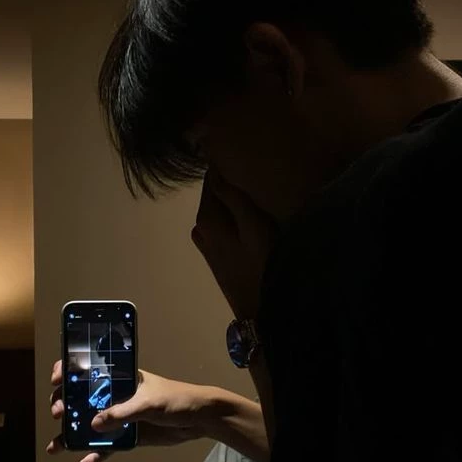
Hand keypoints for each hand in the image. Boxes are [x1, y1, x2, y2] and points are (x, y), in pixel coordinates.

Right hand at [47, 360, 214, 461]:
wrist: (200, 419)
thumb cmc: (177, 399)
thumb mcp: (148, 403)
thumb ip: (122, 413)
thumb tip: (94, 425)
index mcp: (120, 377)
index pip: (89, 370)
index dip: (69, 373)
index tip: (57, 380)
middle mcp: (116, 395)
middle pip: (82, 400)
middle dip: (65, 406)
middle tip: (58, 413)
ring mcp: (121, 416)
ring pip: (91, 426)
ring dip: (72, 435)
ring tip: (56, 446)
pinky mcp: (129, 436)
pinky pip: (107, 447)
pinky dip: (96, 455)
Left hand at [192, 171, 277, 320]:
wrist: (258, 312)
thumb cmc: (261, 266)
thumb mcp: (254, 227)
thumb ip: (235, 197)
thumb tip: (217, 166)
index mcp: (207, 215)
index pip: (212, 176)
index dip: (226, 161)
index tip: (244, 149)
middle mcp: (200, 226)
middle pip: (213, 191)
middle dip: (228, 177)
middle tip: (253, 163)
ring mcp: (204, 241)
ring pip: (218, 207)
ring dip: (231, 196)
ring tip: (254, 183)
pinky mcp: (213, 253)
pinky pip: (220, 221)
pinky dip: (230, 212)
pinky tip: (247, 210)